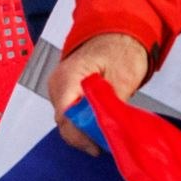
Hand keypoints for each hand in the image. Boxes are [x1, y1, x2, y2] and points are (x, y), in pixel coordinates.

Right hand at [45, 32, 152, 150]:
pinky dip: (81, 123)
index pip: (65, 116)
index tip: (97, 146)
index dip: (80, 135)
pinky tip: (97, 128)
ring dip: (83, 131)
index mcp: (68, 77)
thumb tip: (108, 129)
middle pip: (63, 121)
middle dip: (83, 136)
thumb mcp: (123, 78)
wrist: (116, 35)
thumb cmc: (119, 49)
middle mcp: (57, 84)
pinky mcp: (64, 93)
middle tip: (105, 146)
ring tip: (103, 138)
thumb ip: (111, 105)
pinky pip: (68, 115)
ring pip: (65, 121)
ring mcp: (58, 89)